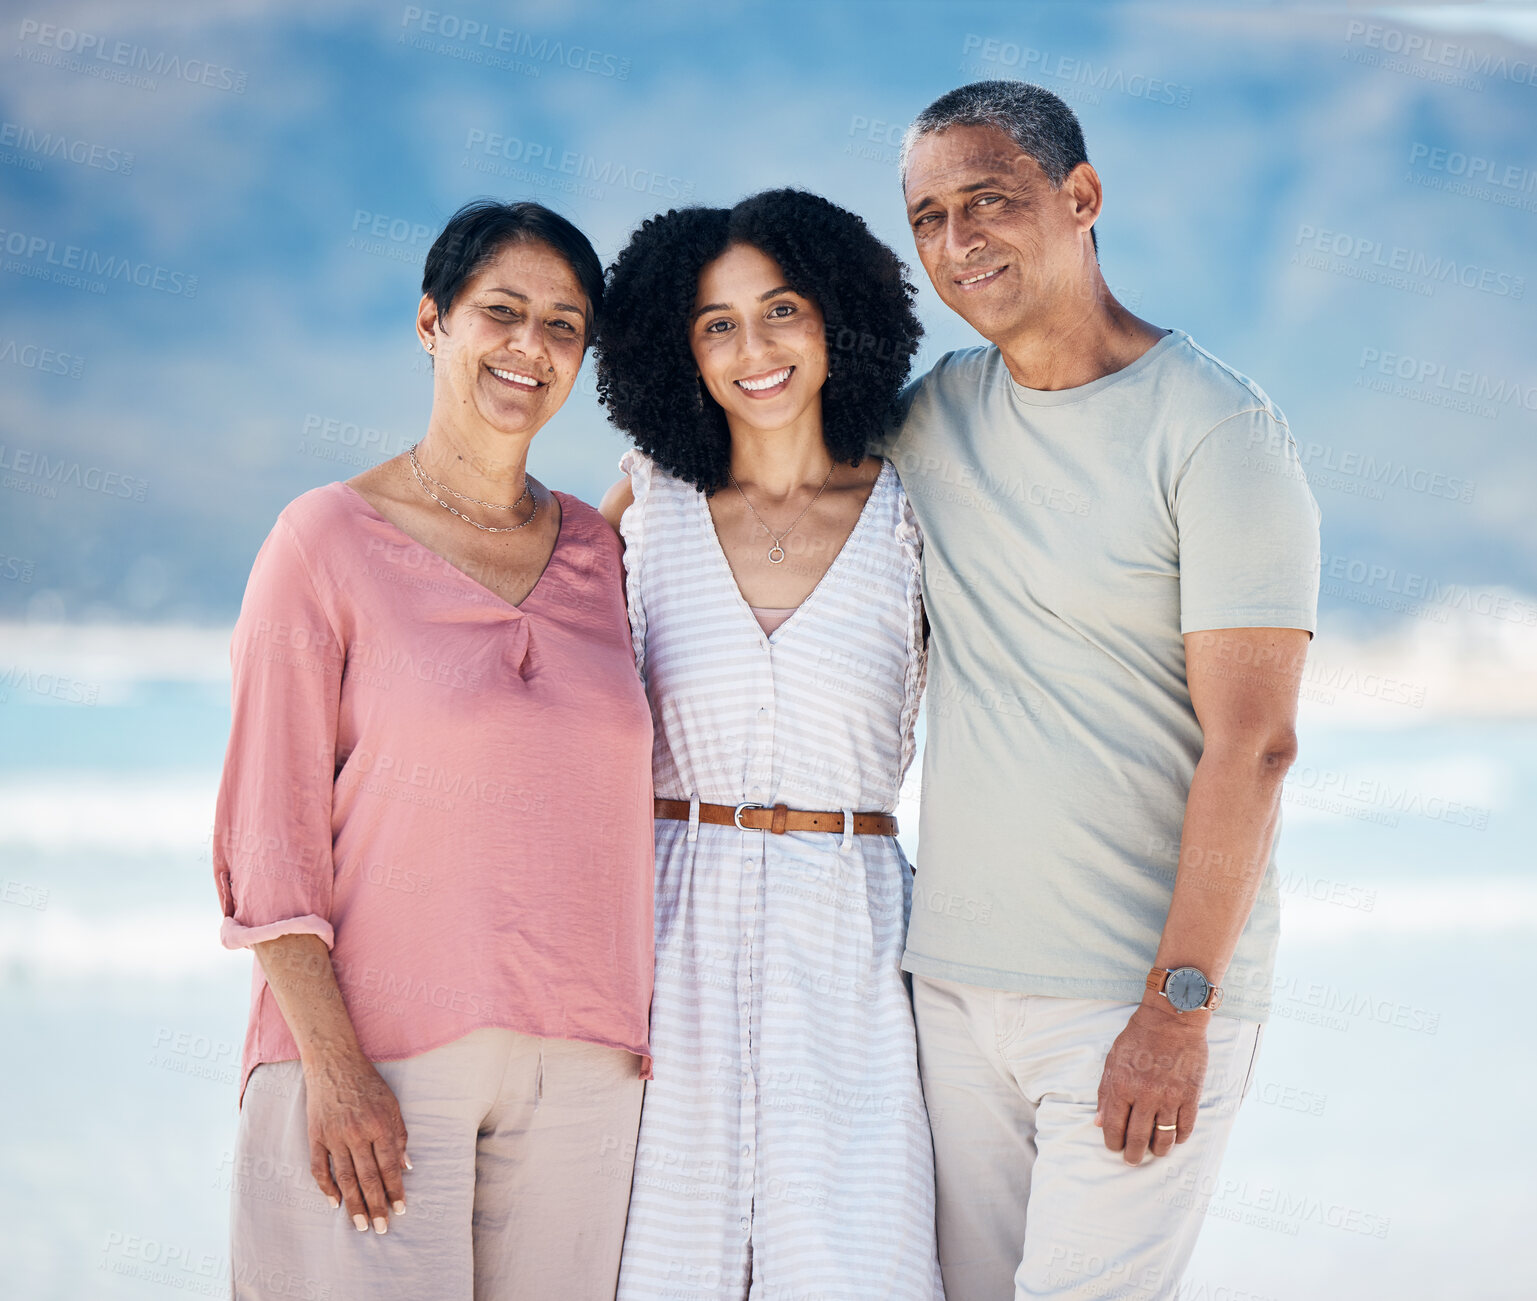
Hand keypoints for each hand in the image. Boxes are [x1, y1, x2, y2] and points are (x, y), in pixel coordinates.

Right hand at [303, 1049, 410, 1232]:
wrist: (334, 1063)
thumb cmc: (368, 1083)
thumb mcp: (391, 1104)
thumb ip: (399, 1135)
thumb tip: (406, 1166)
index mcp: (379, 1125)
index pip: (389, 1166)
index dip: (395, 1190)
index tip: (401, 1209)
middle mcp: (357, 1133)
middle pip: (368, 1177)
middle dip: (376, 1205)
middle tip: (382, 1228)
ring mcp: (334, 1136)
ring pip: (345, 1178)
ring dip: (354, 1204)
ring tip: (361, 1225)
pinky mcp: (316, 1136)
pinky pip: (319, 1168)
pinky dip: (326, 1187)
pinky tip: (335, 1203)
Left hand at [1095, 1004, 1207, 1164]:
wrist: (1172, 1020)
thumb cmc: (1138, 1037)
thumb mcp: (1113, 1060)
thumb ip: (1105, 1093)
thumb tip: (1098, 1121)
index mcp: (1122, 1086)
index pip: (1114, 1127)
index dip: (1113, 1143)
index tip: (1114, 1147)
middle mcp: (1145, 1096)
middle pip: (1138, 1138)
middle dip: (1133, 1154)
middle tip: (1132, 1160)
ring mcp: (1170, 1097)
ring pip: (1164, 1138)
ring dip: (1158, 1151)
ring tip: (1154, 1152)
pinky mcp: (1190, 1096)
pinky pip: (1186, 1127)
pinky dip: (1179, 1137)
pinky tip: (1175, 1138)